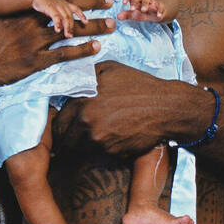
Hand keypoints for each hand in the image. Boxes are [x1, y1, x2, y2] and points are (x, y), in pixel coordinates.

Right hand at [0, 0, 110, 90]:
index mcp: (21, 3)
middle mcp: (31, 18)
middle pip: (69, 5)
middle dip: (93, 1)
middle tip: (111, 0)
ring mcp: (34, 40)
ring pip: (72, 30)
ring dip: (95, 27)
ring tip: (112, 24)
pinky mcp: (35, 61)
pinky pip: (65, 53)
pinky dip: (83, 50)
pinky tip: (97, 47)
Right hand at [29, 0, 84, 35]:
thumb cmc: (45, 2)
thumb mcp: (55, 7)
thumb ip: (60, 15)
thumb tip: (62, 26)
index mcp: (65, 4)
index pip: (76, 9)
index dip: (82, 15)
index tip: (86, 22)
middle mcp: (63, 5)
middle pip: (70, 17)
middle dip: (71, 27)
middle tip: (70, 36)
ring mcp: (57, 6)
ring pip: (65, 18)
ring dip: (67, 28)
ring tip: (67, 36)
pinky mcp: (50, 8)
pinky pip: (56, 17)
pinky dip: (58, 24)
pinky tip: (58, 30)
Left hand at [53, 63, 209, 157]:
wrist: (166, 107)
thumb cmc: (139, 85)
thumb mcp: (110, 69)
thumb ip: (84, 74)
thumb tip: (67, 79)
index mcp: (82, 100)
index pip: (57, 121)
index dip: (58, 126)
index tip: (62, 129)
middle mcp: (86, 120)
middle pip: (63, 139)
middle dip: (65, 140)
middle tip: (69, 141)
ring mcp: (98, 138)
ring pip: (79, 149)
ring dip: (81, 147)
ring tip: (91, 140)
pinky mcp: (111, 152)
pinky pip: (97, 154)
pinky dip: (100, 150)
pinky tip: (111, 140)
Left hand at [120, 0, 170, 22]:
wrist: (160, 11)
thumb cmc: (146, 12)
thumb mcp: (136, 14)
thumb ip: (127, 15)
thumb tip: (118, 17)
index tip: (124, 3)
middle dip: (135, 1)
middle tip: (132, 9)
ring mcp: (153, 1)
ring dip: (145, 4)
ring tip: (143, 10)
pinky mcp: (161, 6)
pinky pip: (160, 6)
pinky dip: (159, 10)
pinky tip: (158, 16)